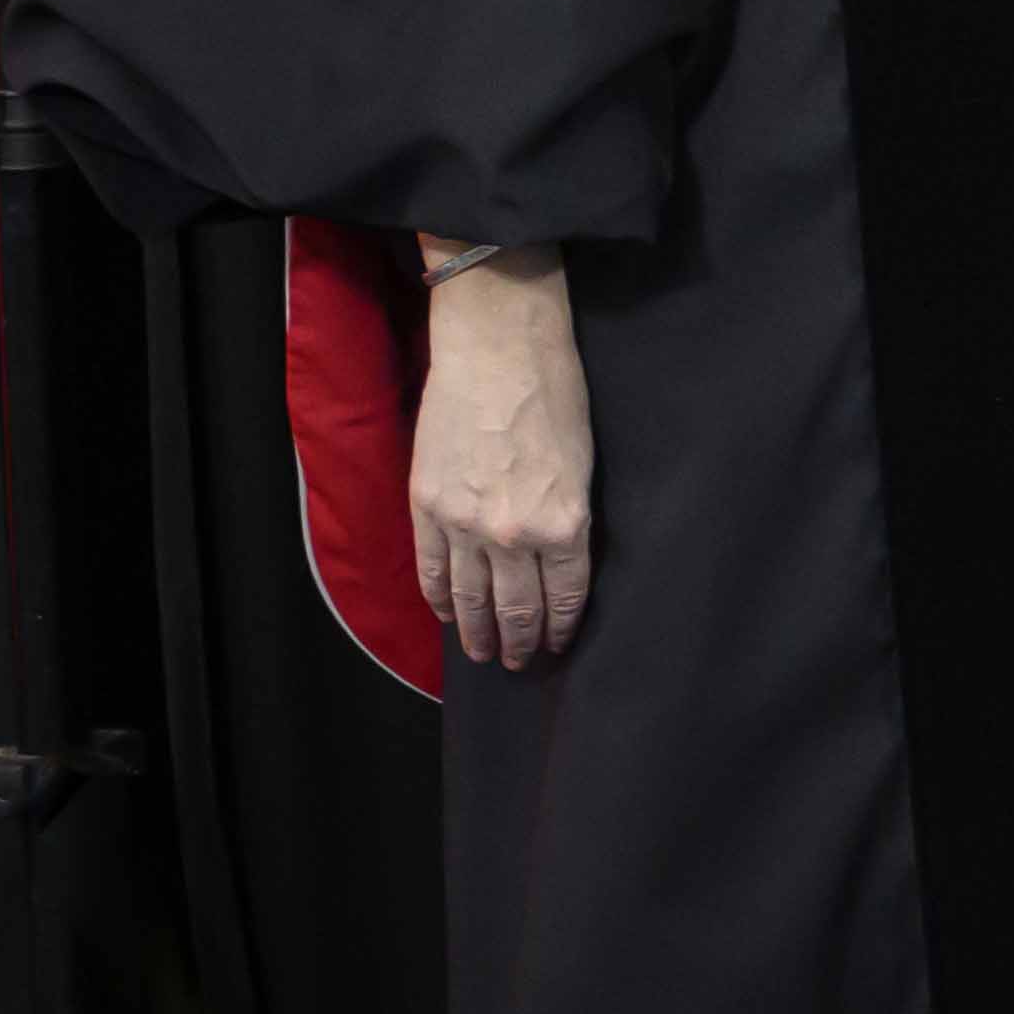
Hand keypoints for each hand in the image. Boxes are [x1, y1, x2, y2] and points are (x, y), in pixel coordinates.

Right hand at [407, 250, 594, 669]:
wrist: (499, 350)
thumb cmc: (556, 393)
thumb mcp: (586, 463)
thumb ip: (570, 515)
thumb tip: (560, 555)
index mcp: (566, 523)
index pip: (565, 595)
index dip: (560, 627)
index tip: (557, 645)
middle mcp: (514, 534)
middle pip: (517, 606)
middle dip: (520, 641)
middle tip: (520, 662)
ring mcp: (465, 523)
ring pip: (470, 597)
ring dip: (479, 632)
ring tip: (485, 654)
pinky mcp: (427, 506)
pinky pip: (431, 570)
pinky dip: (440, 599)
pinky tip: (449, 616)